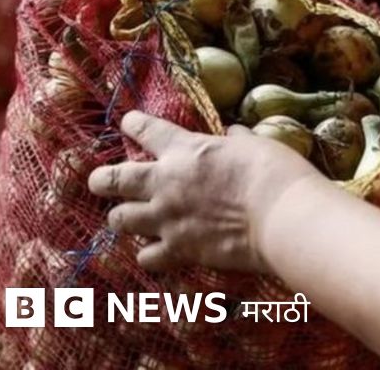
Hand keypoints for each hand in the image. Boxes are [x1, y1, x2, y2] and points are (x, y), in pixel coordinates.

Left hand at [87, 111, 322, 272]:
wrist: (281, 216)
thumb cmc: (274, 172)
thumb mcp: (255, 144)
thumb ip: (237, 140)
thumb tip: (234, 133)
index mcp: (186, 150)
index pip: (147, 130)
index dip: (132, 124)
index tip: (127, 122)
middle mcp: (166, 183)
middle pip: (114, 180)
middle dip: (101, 180)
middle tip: (98, 182)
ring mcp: (168, 219)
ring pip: (121, 220)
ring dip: (122, 218)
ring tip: (126, 219)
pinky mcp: (179, 250)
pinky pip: (146, 257)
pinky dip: (149, 254)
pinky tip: (155, 252)